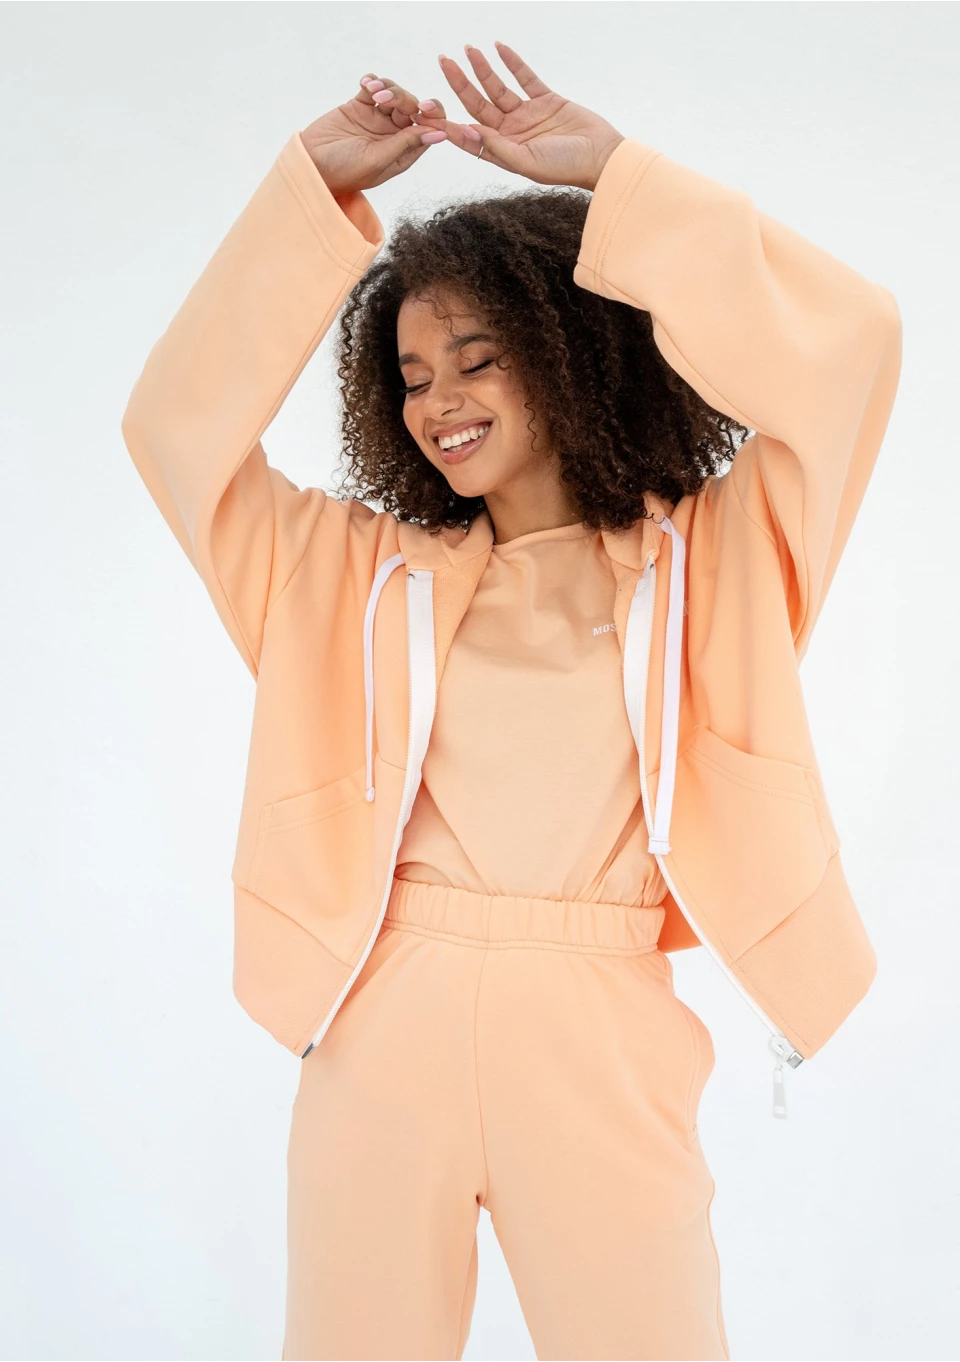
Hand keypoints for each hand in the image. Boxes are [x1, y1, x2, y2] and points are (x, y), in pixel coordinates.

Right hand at [299, 75, 450, 194]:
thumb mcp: (377, 160)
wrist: (309, 163)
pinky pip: (373, 86)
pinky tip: (365, 84)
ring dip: (388, 88)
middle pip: (413, 108)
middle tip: (385, 99)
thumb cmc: (343, 171)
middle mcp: (393, 136)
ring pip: (395, 94)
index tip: (423, 108)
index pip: (428, 130)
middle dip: (404, 99)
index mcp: (403, 153)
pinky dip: (373, 81)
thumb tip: (440, 134)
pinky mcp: (359, 106)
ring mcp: (376, 120)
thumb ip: (407, 144)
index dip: (432, 116)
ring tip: (372, 91)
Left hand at [416, 42, 623, 189]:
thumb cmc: (566, 167)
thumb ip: (498, 148)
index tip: (428, 109)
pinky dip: (513, 62)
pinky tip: (498, 48)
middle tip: (444, 61)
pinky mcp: (546, 100)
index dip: (448, 121)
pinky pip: (525, 77)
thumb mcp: (528, 163)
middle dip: (460, 83)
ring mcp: (527, 115)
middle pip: (478, 104)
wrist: (602, 156)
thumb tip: (468, 132)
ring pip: (498, 88)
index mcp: (502, 151)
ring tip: (468, 49)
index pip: (469, 133)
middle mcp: (510, 133)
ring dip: (483, 69)